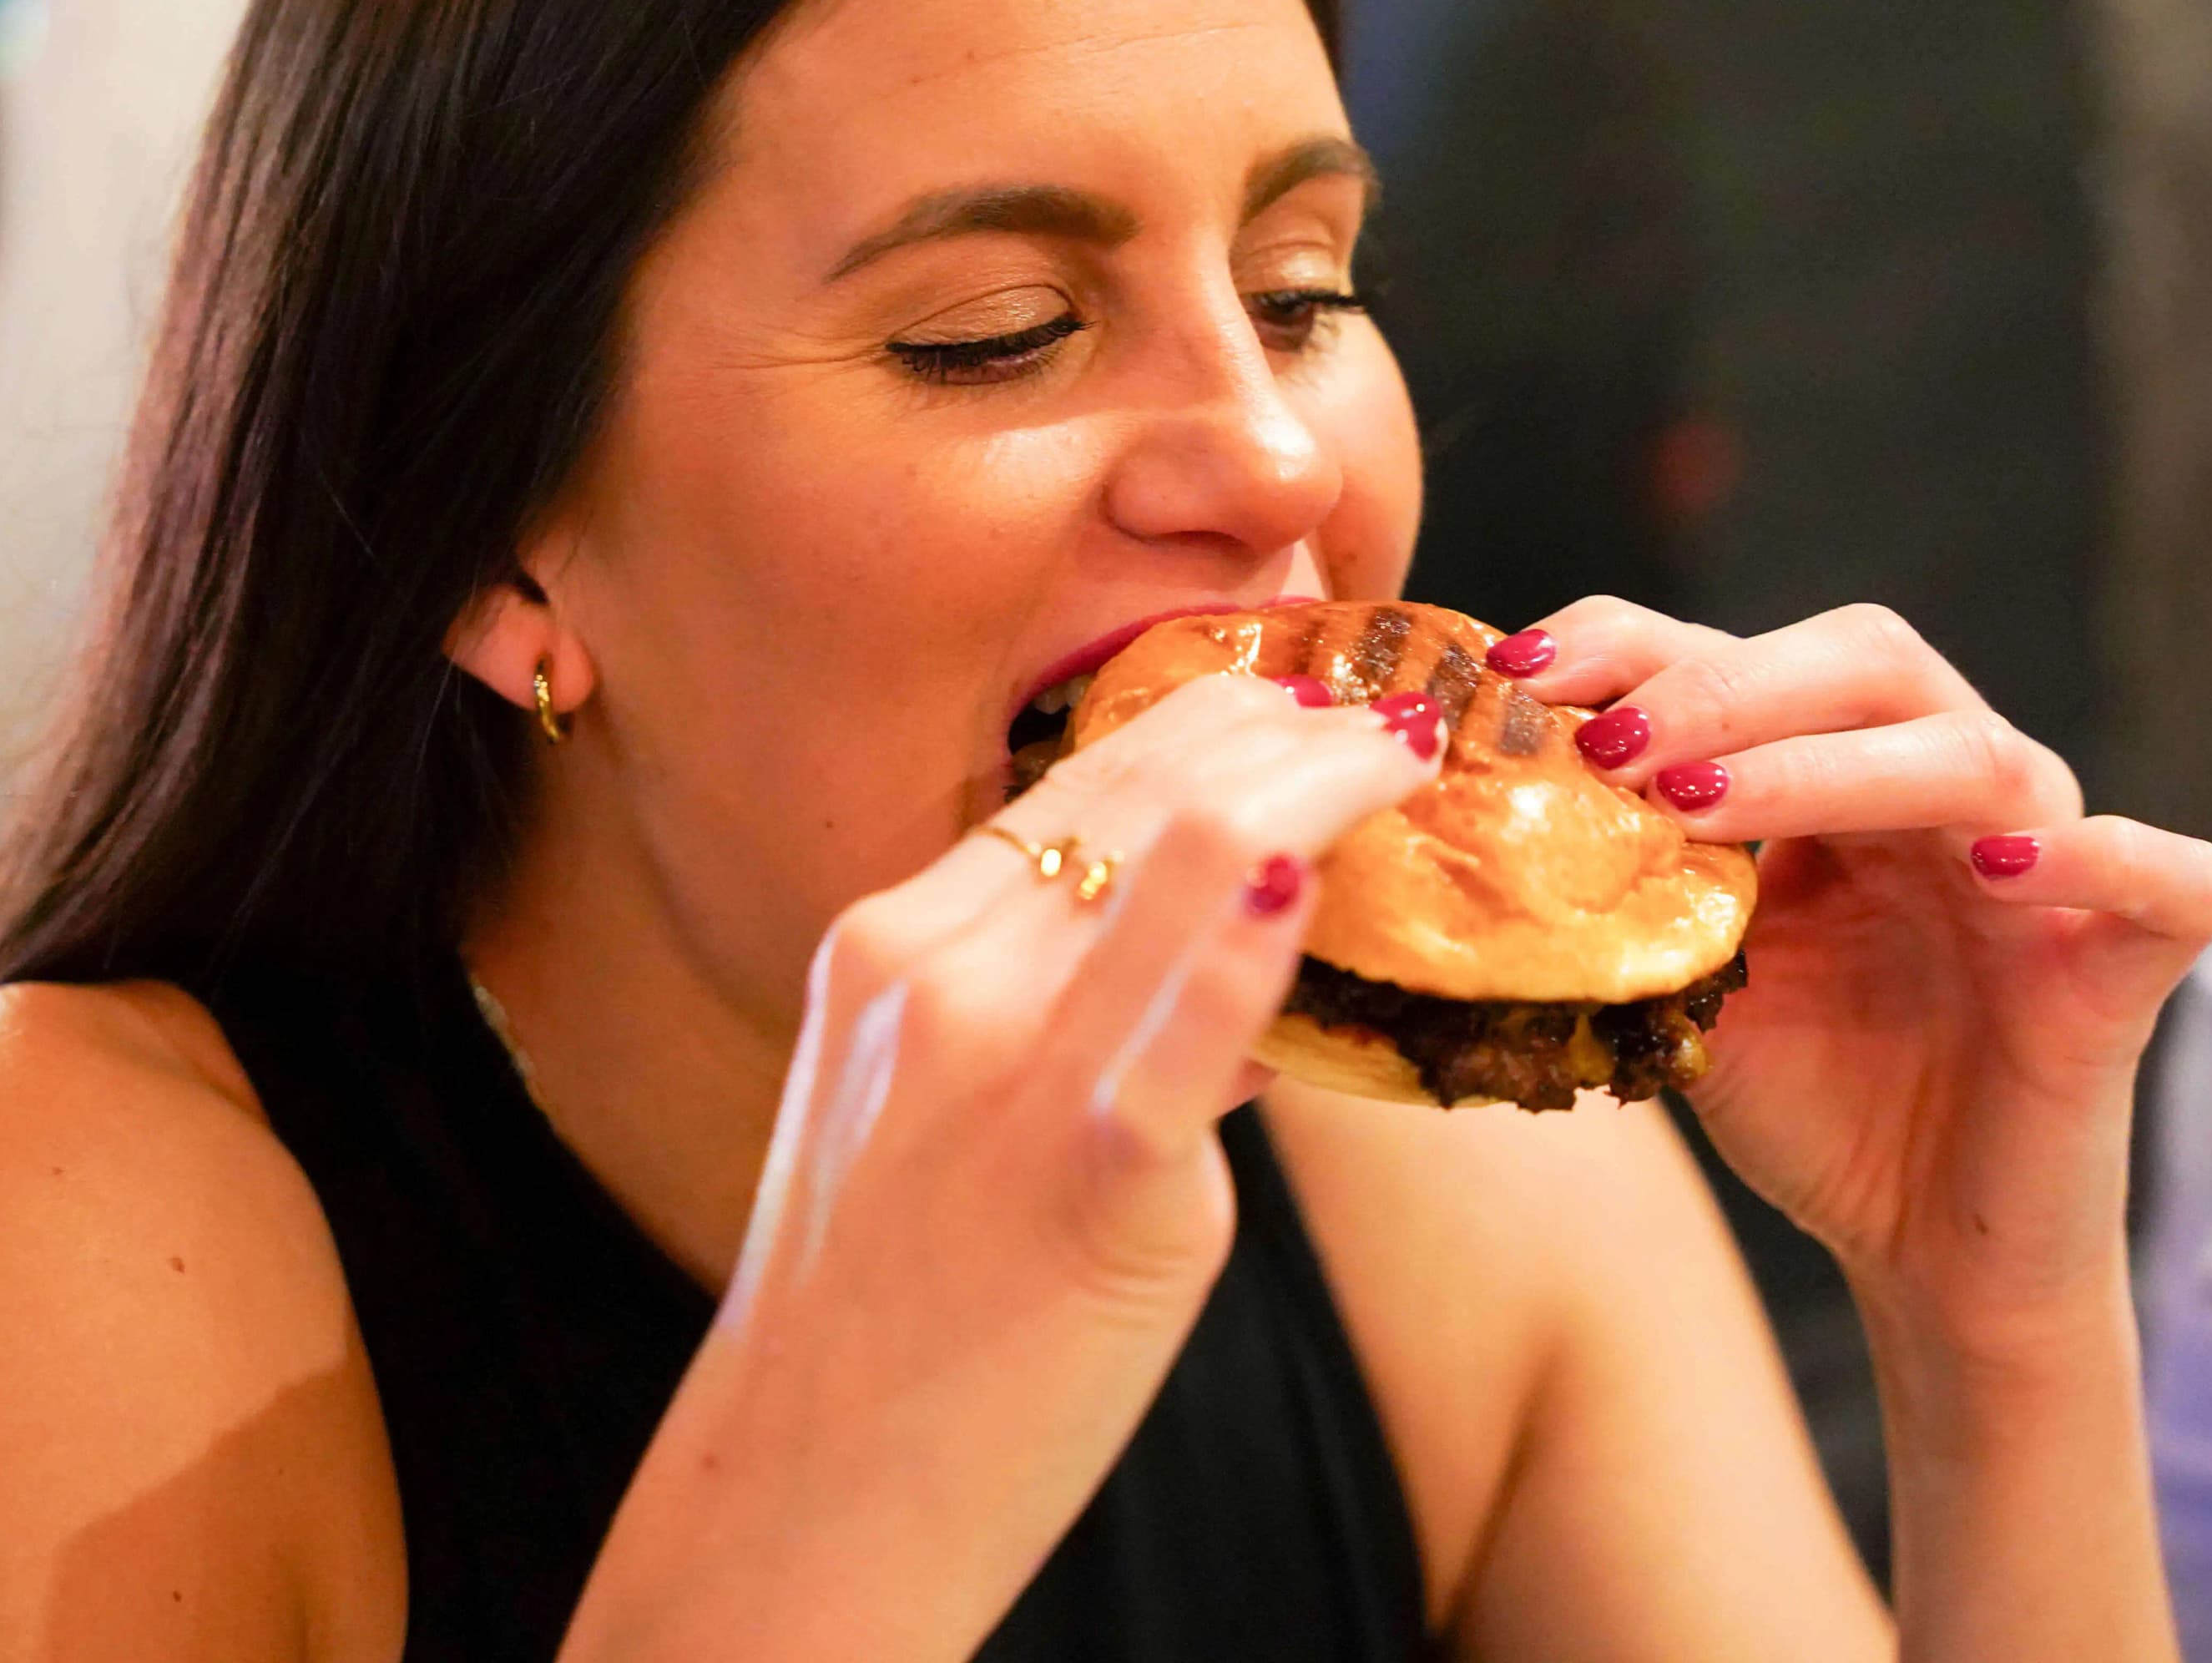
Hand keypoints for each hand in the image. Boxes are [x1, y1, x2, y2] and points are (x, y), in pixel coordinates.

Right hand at [566, 673, 1434, 1661]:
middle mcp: (937, 967)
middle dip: (1288, 721)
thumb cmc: (884, 1317)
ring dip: (1324, 780)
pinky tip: (1333, 875)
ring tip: (1409, 760)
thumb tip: (1219, 947)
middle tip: (1394, 716)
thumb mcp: (915, 1111)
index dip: (1214, 715)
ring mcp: (1004, 1059)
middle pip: (1141, 774)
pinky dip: (1276, 922)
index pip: (1077, 768)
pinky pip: (1205, 1007)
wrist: (803, 1503)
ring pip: (1189, 843)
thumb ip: (1043, 1012)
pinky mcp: (1090, 1172)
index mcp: (892, 942)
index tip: (1310, 707)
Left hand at [1507, 599, 2211, 1349]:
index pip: (1743, 655)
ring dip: (1835, 766)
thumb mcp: (1691, 987)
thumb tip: (1492, 813)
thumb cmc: (1817, 1099)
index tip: (1521, 676)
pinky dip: (2097, 854)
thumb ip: (1626, 897)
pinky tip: (2000, 863)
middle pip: (1868, 662)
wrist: (1927, 1250)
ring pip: (1978, 754)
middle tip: (1612, 745)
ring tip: (1710, 804)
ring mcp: (2048, 863)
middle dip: (1727, 686)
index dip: (1634, 646)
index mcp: (1835, 773)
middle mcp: (1944, 791)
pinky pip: (2166, 879)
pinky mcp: (2126, 963)